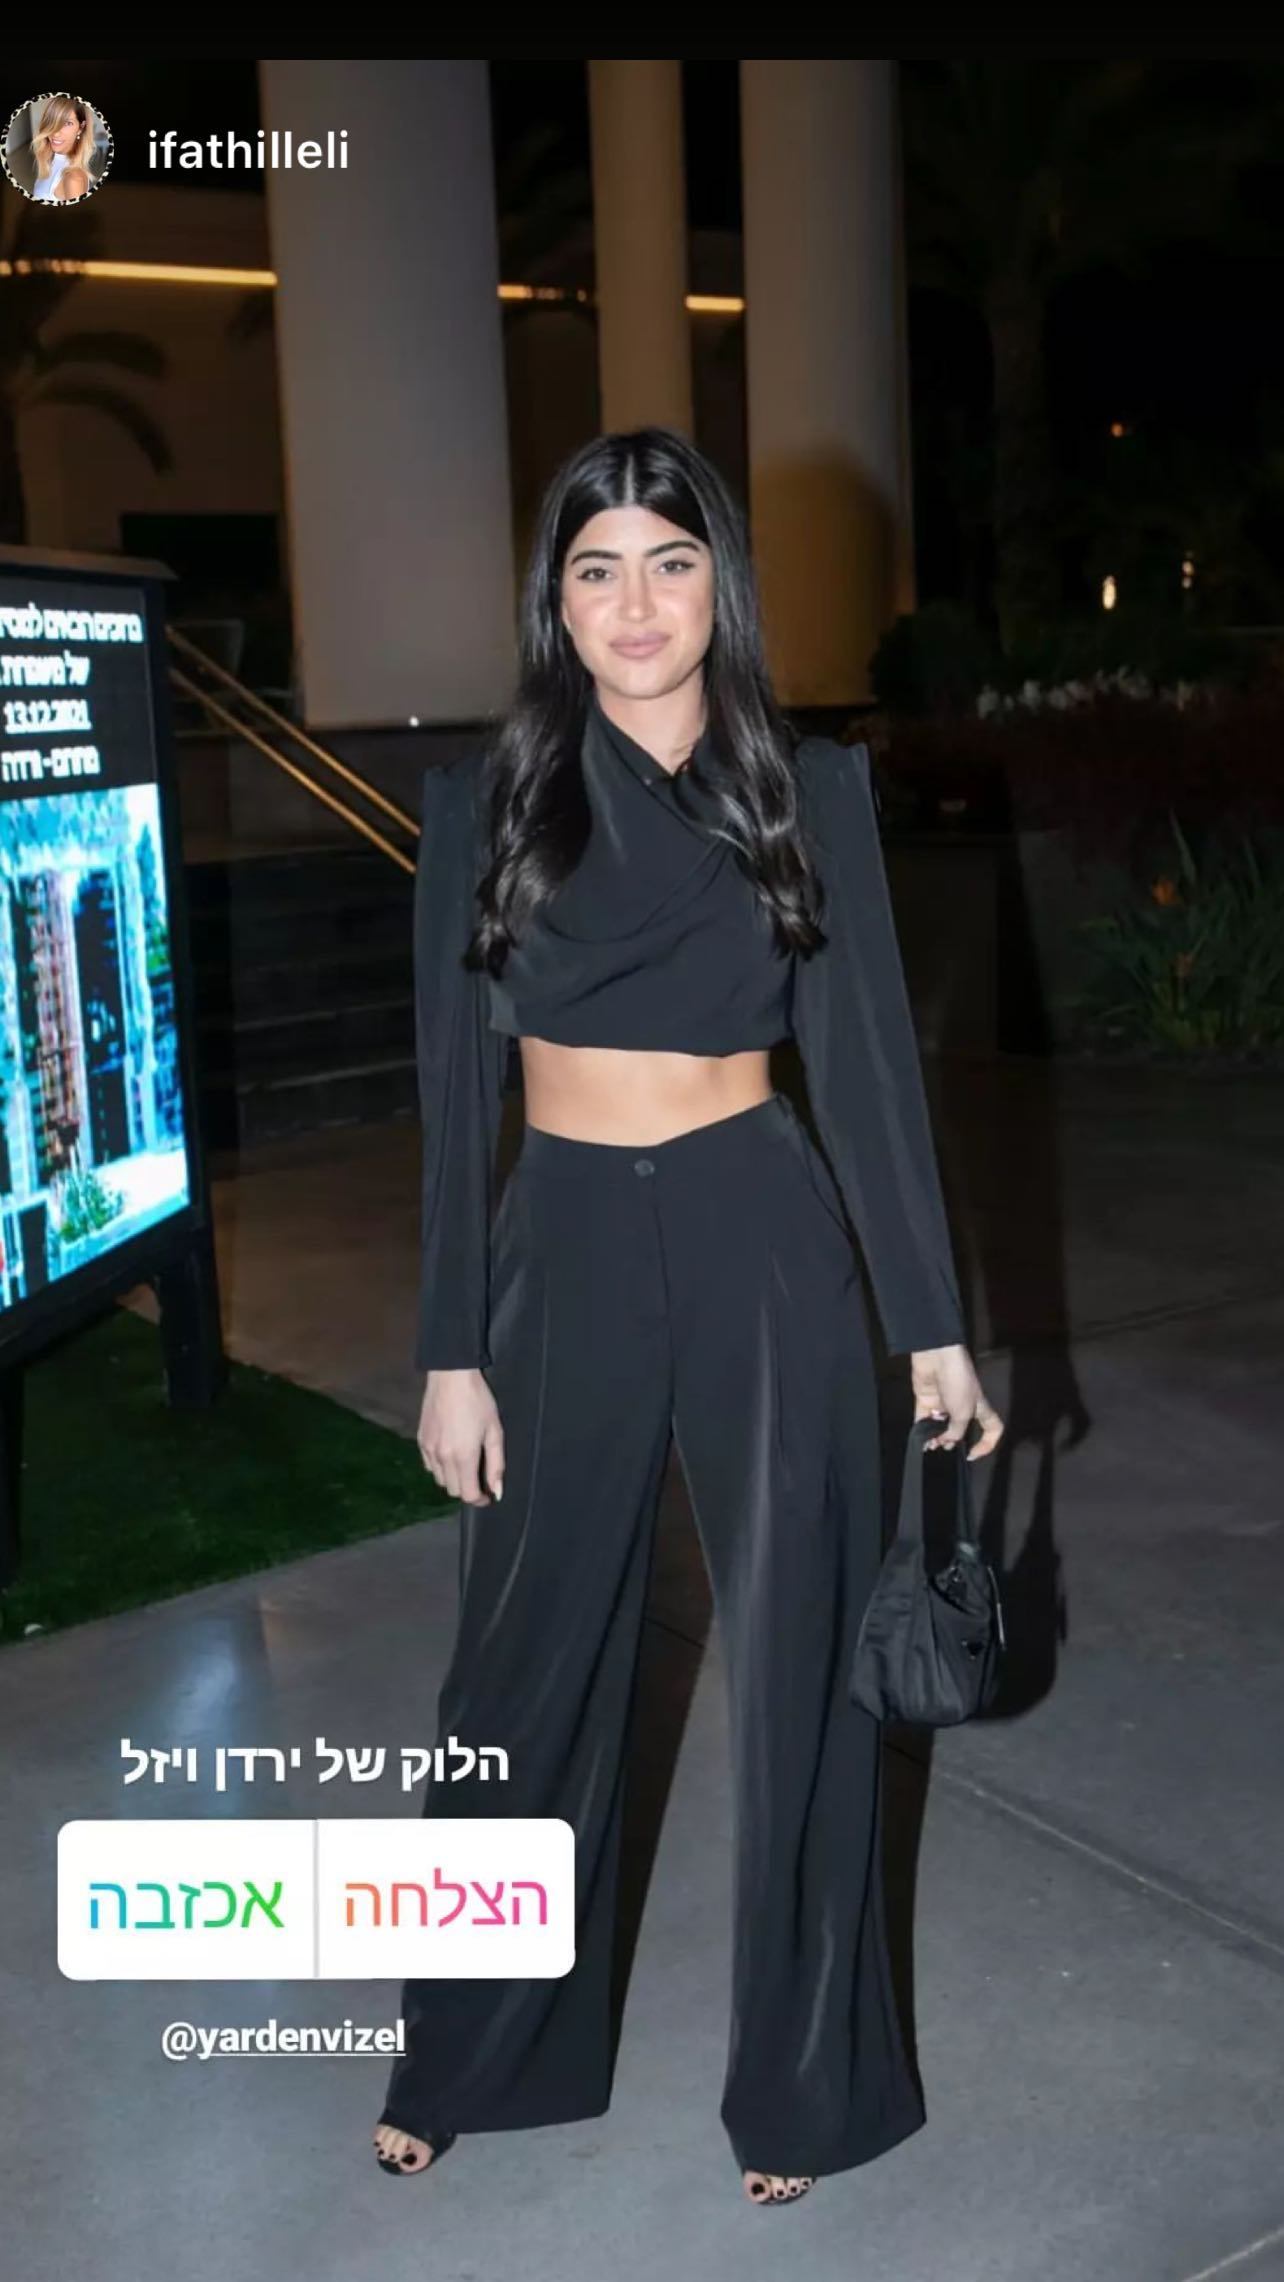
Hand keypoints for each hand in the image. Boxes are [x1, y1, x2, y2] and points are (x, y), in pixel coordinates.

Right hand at [418, 1369, 504, 1504]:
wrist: (450, 1376)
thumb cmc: (478, 1400)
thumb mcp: (494, 1431)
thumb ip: (496, 1465)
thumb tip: (497, 1492)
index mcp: (463, 1457)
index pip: (467, 1495)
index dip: (479, 1500)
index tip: (488, 1496)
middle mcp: (442, 1458)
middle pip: (453, 1490)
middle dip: (467, 1489)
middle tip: (479, 1478)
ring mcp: (428, 1450)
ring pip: (440, 1479)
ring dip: (453, 1479)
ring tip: (465, 1465)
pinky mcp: (420, 1441)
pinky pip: (429, 1466)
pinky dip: (440, 1468)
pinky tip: (450, 1454)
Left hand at [910, 1344, 1004, 1460]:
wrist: (937, 1358)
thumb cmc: (958, 1383)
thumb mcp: (963, 1412)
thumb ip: (956, 1431)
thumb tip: (946, 1441)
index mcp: (979, 1408)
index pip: (992, 1428)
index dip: (987, 1443)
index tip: (972, 1453)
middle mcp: (962, 1407)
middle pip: (960, 1429)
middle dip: (952, 1441)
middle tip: (942, 1448)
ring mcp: (943, 1403)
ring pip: (940, 1426)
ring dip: (934, 1437)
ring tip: (929, 1445)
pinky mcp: (926, 1399)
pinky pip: (923, 1418)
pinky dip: (920, 1429)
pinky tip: (918, 1439)